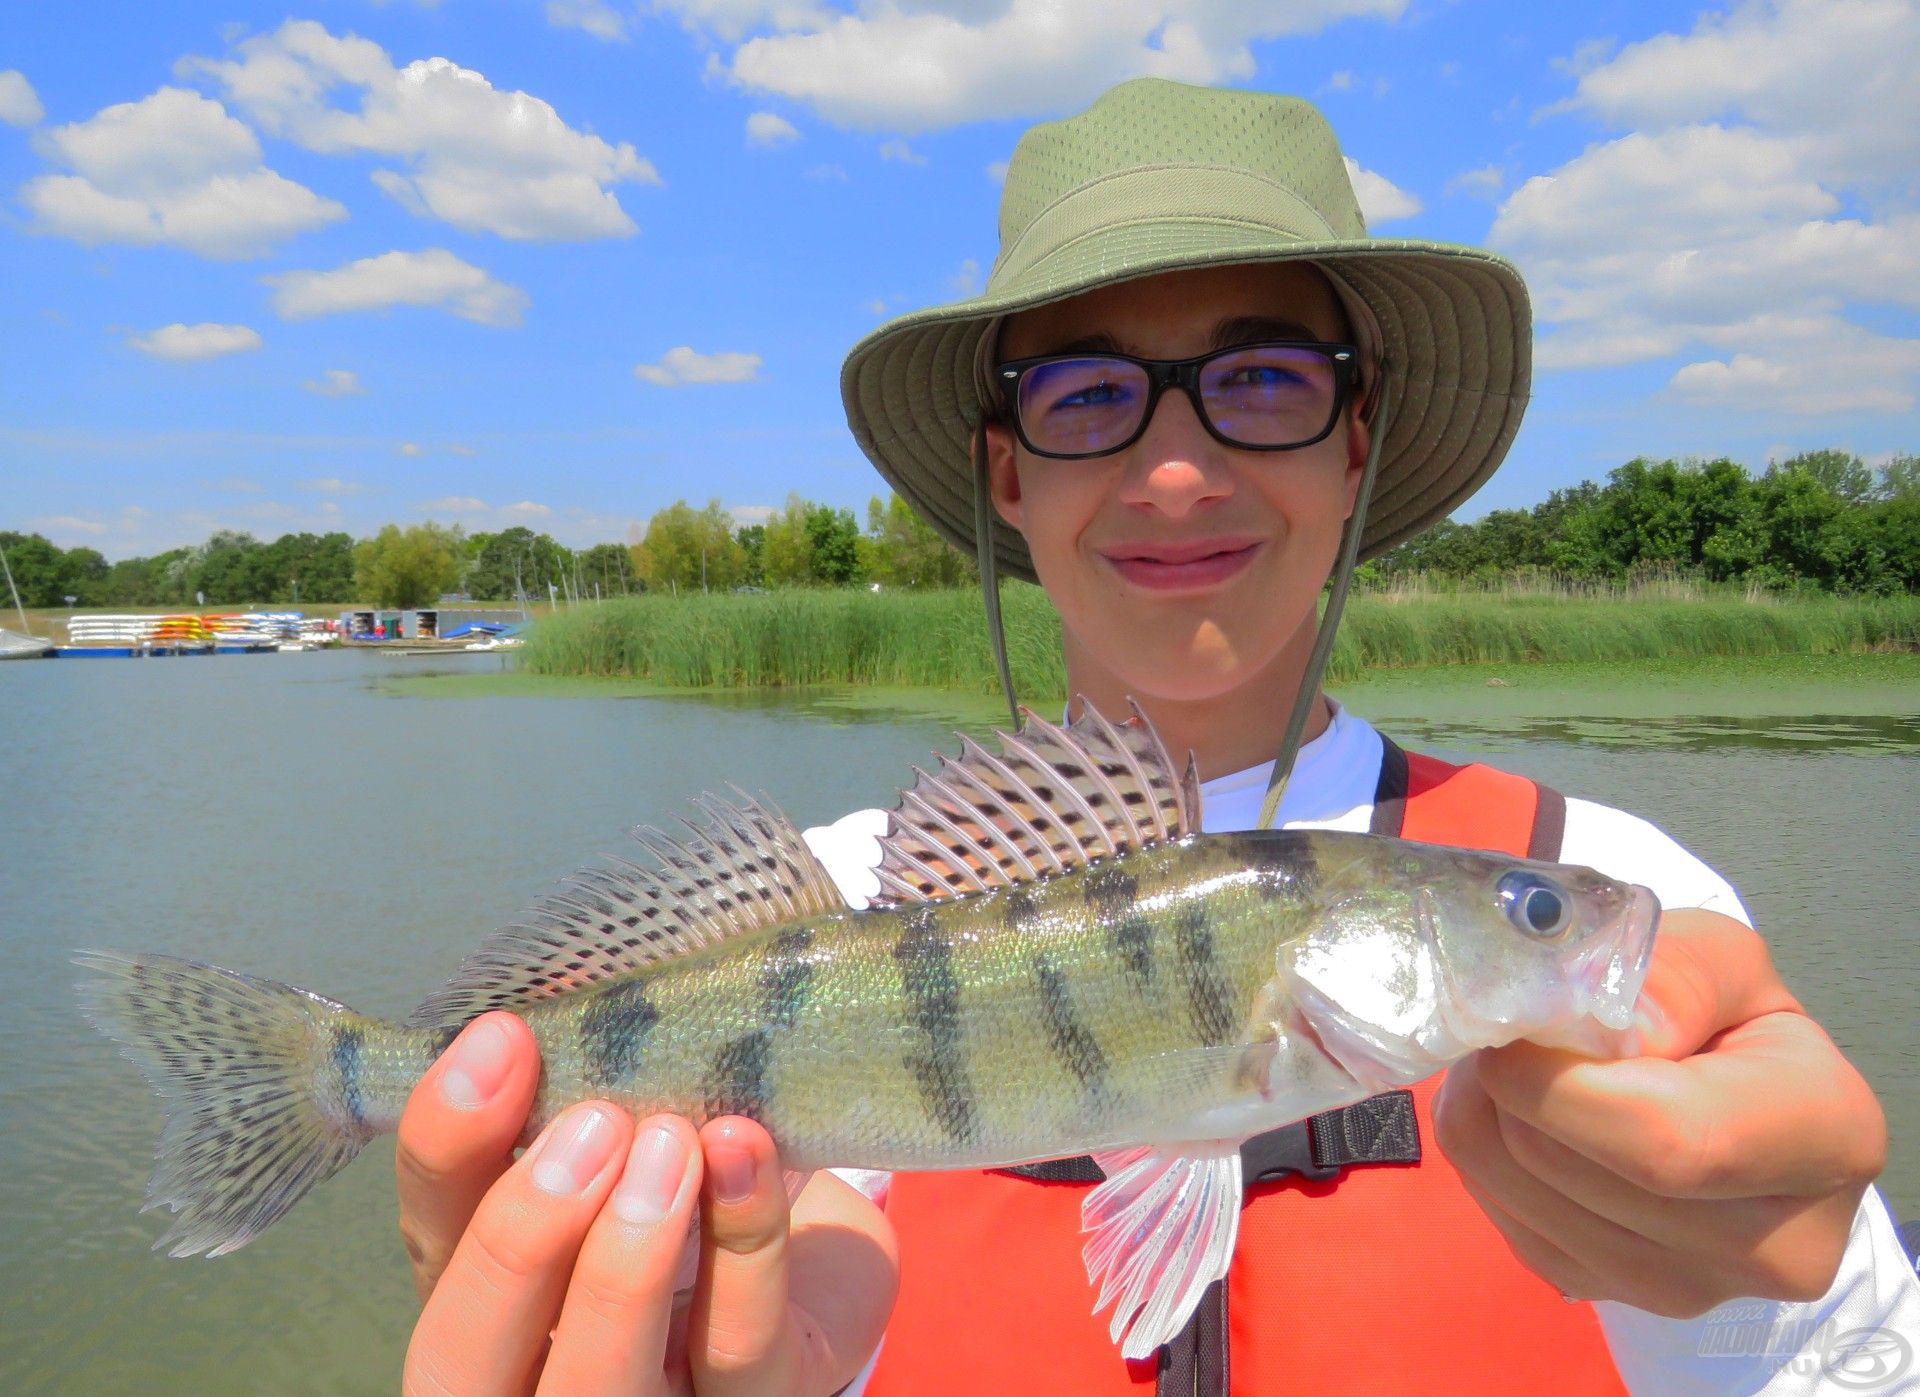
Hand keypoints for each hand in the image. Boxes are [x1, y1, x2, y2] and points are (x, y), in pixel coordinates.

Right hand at [395, 1012, 898, 1394]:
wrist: (822, 1264)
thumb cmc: (697, 1187)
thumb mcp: (630, 1132)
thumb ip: (585, 1080)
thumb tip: (569, 977)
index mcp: (492, 1292)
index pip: (428, 1238)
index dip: (446, 1146)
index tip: (503, 1039)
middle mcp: (540, 1370)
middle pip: (463, 1357)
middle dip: (518, 1239)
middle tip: (594, 1122)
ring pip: (596, 1388)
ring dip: (625, 1264)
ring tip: (675, 1139)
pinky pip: (738, 1351)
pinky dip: (744, 1246)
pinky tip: (743, 1156)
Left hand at [1434, 908, 1886, 1317]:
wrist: (1727, 1090)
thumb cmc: (1725, 1015)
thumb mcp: (1717, 961)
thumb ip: (1662, 980)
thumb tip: (1576, 1028)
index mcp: (1826, 1138)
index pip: (1664, 1139)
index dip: (1557, 1082)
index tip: (1516, 1023)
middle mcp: (1774, 1245)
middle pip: (1569, 1168)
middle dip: (1506, 1081)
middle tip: (1507, 1024)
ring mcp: (1689, 1288)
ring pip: (1519, 1193)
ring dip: (1484, 1110)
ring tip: (1517, 1060)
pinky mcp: (1608, 1295)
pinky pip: (1502, 1220)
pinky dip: (1484, 1155)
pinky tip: (1523, 1113)